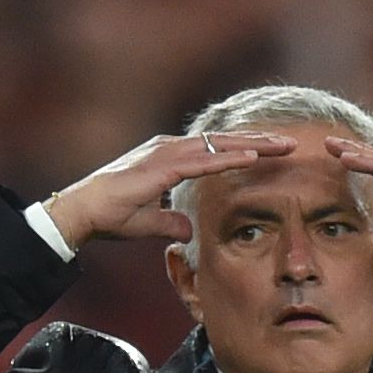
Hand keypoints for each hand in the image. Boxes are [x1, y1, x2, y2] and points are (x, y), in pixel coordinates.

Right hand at [41, 131, 293, 249]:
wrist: (82, 212)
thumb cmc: (110, 215)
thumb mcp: (148, 222)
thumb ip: (169, 223)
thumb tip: (188, 231)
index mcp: (168, 156)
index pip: (214, 150)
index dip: (244, 150)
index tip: (271, 151)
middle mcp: (169, 147)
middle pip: (223, 141)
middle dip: (258, 141)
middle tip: (290, 142)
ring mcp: (166, 153)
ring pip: (219, 145)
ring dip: (252, 144)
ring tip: (282, 145)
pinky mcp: (163, 165)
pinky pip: (204, 160)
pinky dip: (230, 158)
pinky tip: (252, 157)